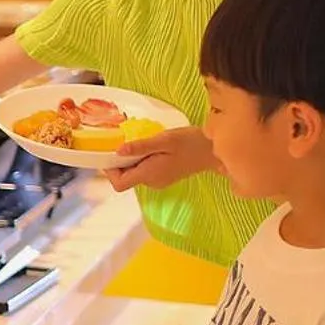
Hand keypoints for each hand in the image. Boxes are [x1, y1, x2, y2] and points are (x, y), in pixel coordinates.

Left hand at [101, 126, 216, 190]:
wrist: (214, 150)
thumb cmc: (190, 142)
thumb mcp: (164, 140)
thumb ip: (140, 147)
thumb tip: (118, 151)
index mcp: (149, 175)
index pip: (119, 184)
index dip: (110, 170)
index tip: (112, 153)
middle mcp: (151, 182)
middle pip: (125, 178)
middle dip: (122, 161)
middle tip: (129, 142)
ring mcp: (158, 181)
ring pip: (135, 173)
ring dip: (133, 159)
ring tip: (144, 143)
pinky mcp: (164, 176)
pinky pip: (145, 170)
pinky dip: (143, 160)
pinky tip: (153, 148)